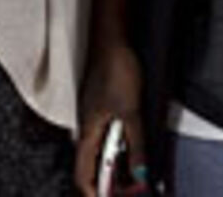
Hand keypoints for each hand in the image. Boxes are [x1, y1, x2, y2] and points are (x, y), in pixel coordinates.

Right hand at [71, 40, 149, 195]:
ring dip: (115, 165)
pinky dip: (118, 147)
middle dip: (108, 182)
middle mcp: (87, 125)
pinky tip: (132, 146)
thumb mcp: (131, 113)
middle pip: (91, 164)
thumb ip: (136, 145)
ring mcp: (94, 115)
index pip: (83, 172)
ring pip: (100, 149)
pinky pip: (106, 135)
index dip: (94, 192)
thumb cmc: (116, 71)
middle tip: (130, 190)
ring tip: (135, 174)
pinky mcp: (103, 106)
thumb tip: (139, 173)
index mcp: (88, 130)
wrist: (113, 41)